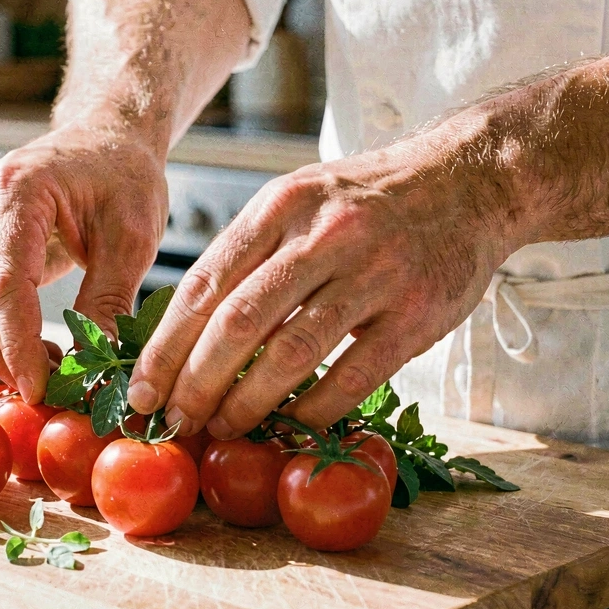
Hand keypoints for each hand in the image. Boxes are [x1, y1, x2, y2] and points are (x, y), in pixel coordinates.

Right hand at [0, 118, 167, 401]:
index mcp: (19, 189)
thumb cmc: (124, 179)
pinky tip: (21, 352)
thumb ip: (109, 301)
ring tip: (36, 373)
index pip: (5, 284)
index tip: (41, 387)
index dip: (19, 345)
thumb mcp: (133, 238)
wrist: (106, 139)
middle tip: (38, 391)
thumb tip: (94, 368)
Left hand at [126, 118, 522, 435]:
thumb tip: (183, 332)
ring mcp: (372, 274)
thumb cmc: (362, 201)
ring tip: (222, 429)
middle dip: (195, 383)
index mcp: (278, 207)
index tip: (141, 391)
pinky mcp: (414, 314)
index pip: (203, 286)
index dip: (165, 348)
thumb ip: (245, 255)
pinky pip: (352, 376)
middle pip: (237, 324)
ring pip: (290, 353)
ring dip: (246, 403)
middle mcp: (321, 236)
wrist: (466, 180)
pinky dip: (312, 410)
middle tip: (175, 420)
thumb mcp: (295, 200)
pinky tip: (287, 427)